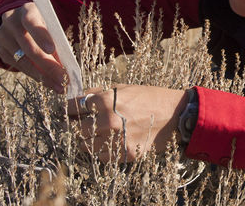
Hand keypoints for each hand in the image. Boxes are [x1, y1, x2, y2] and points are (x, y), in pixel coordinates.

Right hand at [0, 2, 67, 92]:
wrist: (18, 21)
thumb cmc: (42, 22)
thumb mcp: (49, 23)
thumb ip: (56, 38)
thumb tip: (66, 64)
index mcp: (27, 11)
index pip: (32, 22)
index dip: (41, 36)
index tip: (51, 49)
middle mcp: (10, 22)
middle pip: (29, 47)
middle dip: (48, 65)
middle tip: (63, 78)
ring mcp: (2, 37)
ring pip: (24, 60)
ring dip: (43, 76)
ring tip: (58, 86)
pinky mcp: (0, 51)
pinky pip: (19, 66)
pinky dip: (35, 75)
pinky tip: (47, 82)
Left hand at [67, 85, 187, 161]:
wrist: (174, 114)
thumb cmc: (149, 97)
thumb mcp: (124, 88)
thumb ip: (100, 93)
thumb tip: (80, 98)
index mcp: (107, 100)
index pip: (74, 107)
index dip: (70, 108)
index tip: (70, 110)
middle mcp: (109, 120)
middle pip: (79, 128)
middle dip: (81, 125)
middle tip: (86, 123)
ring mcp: (116, 138)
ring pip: (87, 145)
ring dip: (89, 139)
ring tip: (98, 133)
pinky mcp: (125, 153)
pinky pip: (102, 156)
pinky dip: (102, 150)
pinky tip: (110, 142)